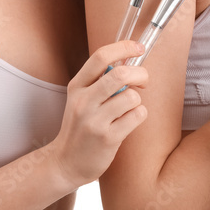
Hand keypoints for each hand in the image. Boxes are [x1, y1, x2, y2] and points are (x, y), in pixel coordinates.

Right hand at [48, 39, 148, 187]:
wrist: (66, 162)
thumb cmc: (80, 127)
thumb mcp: (81, 99)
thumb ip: (100, 81)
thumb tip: (130, 61)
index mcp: (77, 86)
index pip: (101, 56)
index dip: (124, 47)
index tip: (139, 48)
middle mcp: (83, 101)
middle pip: (120, 74)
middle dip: (141, 74)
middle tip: (143, 82)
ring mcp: (94, 120)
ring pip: (132, 96)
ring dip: (137, 100)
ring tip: (128, 109)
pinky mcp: (107, 138)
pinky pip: (136, 116)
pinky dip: (139, 115)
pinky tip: (129, 121)